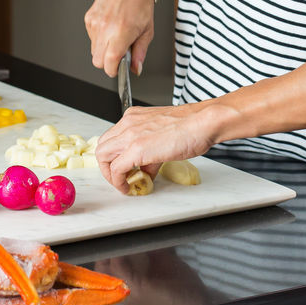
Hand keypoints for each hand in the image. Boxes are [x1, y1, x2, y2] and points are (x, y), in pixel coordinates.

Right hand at [84, 0, 155, 76]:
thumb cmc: (141, 2)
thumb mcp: (148, 30)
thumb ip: (140, 52)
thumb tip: (136, 68)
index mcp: (121, 32)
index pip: (109, 63)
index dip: (113, 71)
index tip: (118, 69)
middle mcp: (105, 28)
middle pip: (97, 61)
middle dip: (107, 62)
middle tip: (119, 53)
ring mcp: (95, 22)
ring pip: (93, 50)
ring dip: (103, 49)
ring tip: (116, 36)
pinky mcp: (89, 17)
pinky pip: (91, 37)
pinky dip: (99, 37)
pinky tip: (110, 27)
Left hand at [95, 102, 217, 192]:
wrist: (203, 122)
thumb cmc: (191, 126)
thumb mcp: (163, 135)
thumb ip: (150, 152)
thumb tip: (146, 168)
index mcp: (133, 117)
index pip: (112, 138)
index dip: (114, 156)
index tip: (121, 168)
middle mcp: (128, 123)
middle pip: (102, 147)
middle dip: (107, 167)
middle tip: (119, 178)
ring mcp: (130, 135)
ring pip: (103, 156)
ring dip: (110, 174)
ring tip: (123, 184)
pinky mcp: (135, 149)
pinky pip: (116, 169)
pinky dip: (118, 181)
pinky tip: (128, 187)